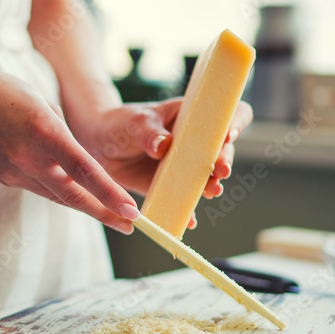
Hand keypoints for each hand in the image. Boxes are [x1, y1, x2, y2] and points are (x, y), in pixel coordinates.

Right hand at [0, 66, 140, 233]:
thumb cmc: (4, 91)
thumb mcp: (43, 102)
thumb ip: (63, 136)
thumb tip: (78, 165)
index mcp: (42, 130)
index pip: (83, 170)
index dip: (110, 194)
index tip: (132, 211)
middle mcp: (27, 156)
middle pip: (73, 195)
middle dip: (105, 213)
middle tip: (131, 226)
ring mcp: (12, 171)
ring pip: (57, 196)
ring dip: (86, 206)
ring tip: (114, 216)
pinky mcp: (3, 178)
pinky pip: (39, 188)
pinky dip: (59, 191)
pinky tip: (76, 194)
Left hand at [80, 100, 252, 228]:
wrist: (99, 145)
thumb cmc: (122, 123)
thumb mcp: (135, 122)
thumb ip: (149, 132)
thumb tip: (163, 146)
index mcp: (192, 116)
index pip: (226, 114)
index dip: (235, 122)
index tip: (228, 135)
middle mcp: (195, 142)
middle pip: (222, 150)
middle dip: (225, 160)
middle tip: (220, 170)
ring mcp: (186, 166)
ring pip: (207, 177)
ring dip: (212, 185)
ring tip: (213, 191)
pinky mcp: (172, 187)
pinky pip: (184, 200)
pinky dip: (186, 211)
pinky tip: (187, 220)